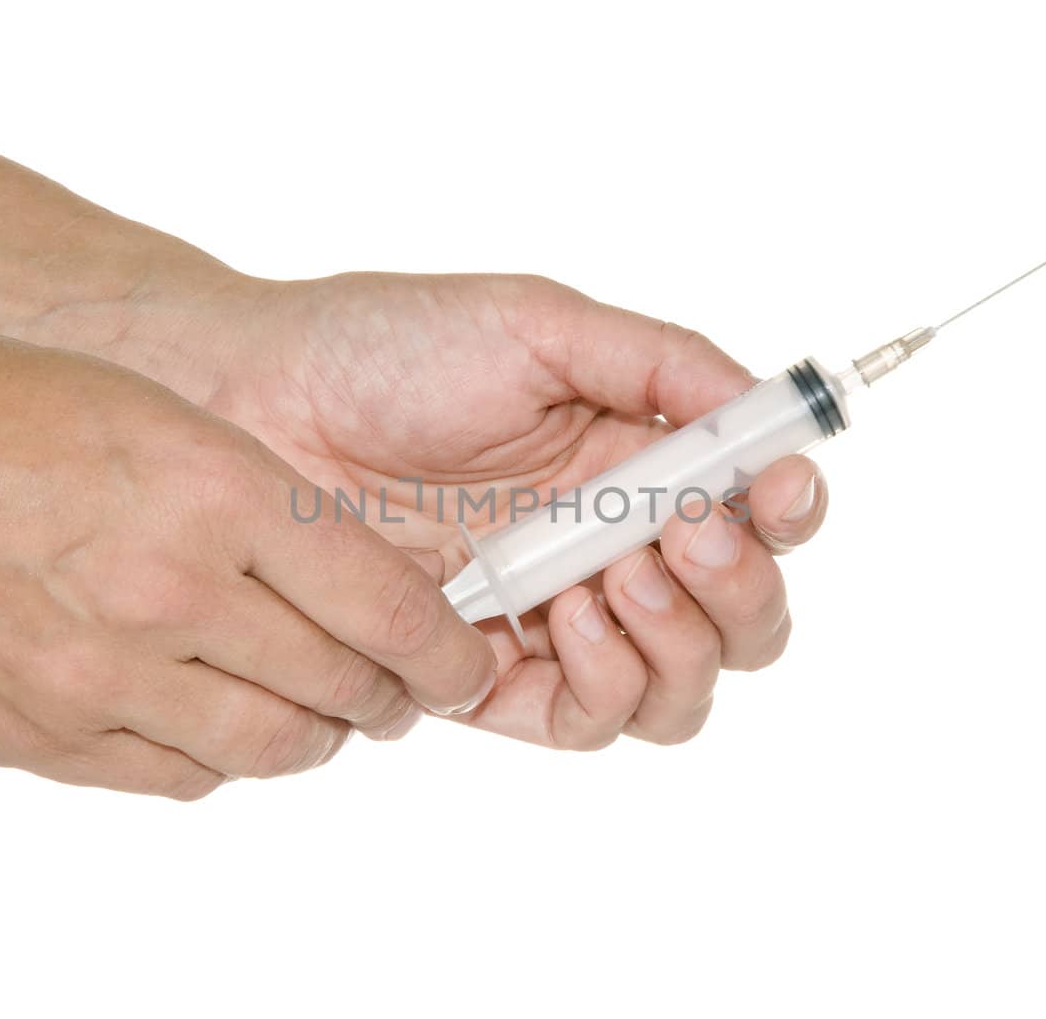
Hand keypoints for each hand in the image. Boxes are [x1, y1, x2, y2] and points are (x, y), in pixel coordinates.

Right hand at [0, 270, 492, 797]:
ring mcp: (101, 674)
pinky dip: (219, 759)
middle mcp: (168, 590)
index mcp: (213, 490)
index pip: (384, 604)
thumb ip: (262, 510)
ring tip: (315, 712)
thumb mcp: (161, 420)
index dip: (443, 649)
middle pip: (339, 686)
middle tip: (394, 689)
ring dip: (312, 736)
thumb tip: (353, 588)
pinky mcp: (45, 735)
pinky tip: (212, 720)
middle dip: (388, 696)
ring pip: (269, 748)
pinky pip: (178, 778)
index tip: (459, 661)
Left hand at [90, 272, 828, 749]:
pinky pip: (587, 719)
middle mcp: (610, 548)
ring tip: (614, 576)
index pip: (758, 516)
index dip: (789, 514)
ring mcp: (554, 619)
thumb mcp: (539, 325)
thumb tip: (768, 409)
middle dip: (740, 589)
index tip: (777, 490)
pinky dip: (607, 683)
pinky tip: (570, 620)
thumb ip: (661, 363)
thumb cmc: (386, 348)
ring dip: (681, 642)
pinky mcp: (487, 674)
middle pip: (741, 621)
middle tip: (687, 534)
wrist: (255, 401)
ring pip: (680, 689)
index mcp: (636, 461)